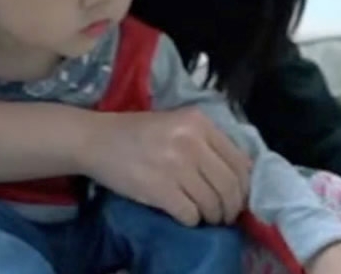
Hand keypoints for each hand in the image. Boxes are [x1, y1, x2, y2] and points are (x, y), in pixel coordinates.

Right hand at [82, 107, 251, 225]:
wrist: (96, 140)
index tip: (238, 196)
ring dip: (213, 216)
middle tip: (225, 215)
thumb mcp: (178, 124)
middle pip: (230, 185)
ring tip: (207, 217)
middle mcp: (192, 141)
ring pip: (213, 202)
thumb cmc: (137, 133)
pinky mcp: (160, 188)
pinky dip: (192, 220)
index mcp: (199, 121)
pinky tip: (186, 217)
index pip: (239, 161)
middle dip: (232, 207)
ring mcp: (176, 165)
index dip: (244, 185)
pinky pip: (190, 214)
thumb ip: (207, 142)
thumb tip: (239, 174)